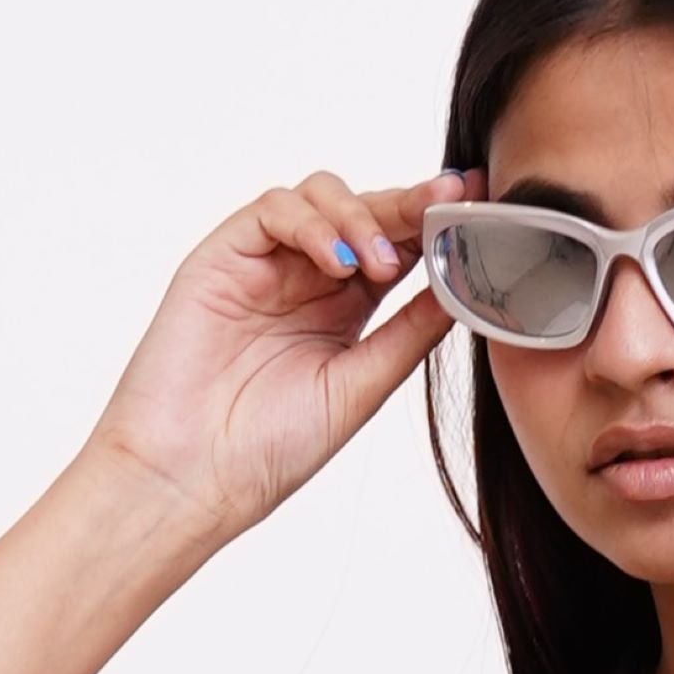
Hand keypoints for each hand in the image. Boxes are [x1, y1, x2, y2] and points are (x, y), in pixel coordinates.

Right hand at [83, 164, 461, 538]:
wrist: (195, 477)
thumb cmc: (270, 448)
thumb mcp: (363, 384)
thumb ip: (410, 331)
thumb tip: (465, 285)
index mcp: (345, 310)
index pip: (399, 247)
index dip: (436, 225)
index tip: (478, 206)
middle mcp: (307, 279)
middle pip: (366, 212)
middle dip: (410, 204)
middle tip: (447, 202)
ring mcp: (265, 264)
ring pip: (321, 196)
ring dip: (361, 216)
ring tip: (380, 265)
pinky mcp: (223, 257)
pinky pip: (271, 209)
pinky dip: (311, 223)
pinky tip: (336, 263)